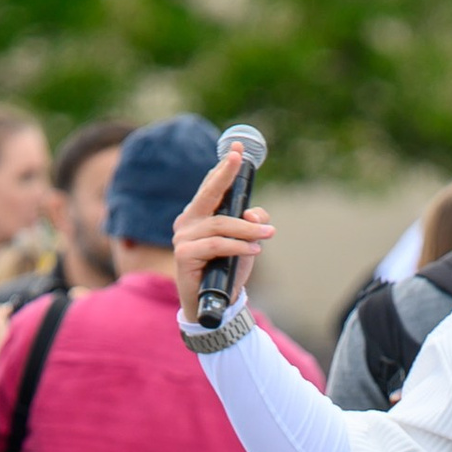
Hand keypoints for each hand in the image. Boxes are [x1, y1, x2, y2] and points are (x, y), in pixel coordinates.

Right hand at [172, 143, 273, 323]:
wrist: (214, 304)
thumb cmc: (228, 269)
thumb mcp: (246, 243)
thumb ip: (252, 225)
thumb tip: (254, 214)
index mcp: (199, 215)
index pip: (211, 186)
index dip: (223, 167)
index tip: (237, 148)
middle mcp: (187, 222)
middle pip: (208, 194)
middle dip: (224, 174)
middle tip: (238, 159)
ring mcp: (183, 237)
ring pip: (220, 225)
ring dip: (247, 230)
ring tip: (268, 236)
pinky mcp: (184, 255)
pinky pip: (216, 245)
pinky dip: (238, 246)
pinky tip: (254, 250)